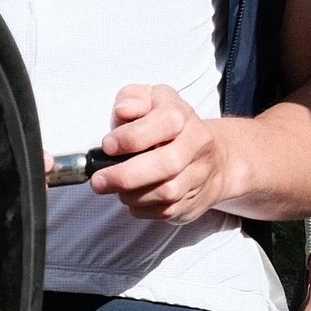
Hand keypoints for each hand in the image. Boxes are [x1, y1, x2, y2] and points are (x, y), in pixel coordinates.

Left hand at [90, 84, 232, 225]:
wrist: (210, 156)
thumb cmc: (166, 125)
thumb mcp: (148, 100)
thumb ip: (132, 99)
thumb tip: (124, 110)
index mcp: (182, 115)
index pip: (166, 123)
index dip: (132, 137)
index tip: (107, 145)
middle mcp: (196, 143)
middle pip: (168, 164)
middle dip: (126, 175)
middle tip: (99, 181)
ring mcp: (198, 174)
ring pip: (167, 192)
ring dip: (132, 194)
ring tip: (114, 187)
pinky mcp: (193, 199)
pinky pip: (165, 210)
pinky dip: (141, 208)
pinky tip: (132, 198)